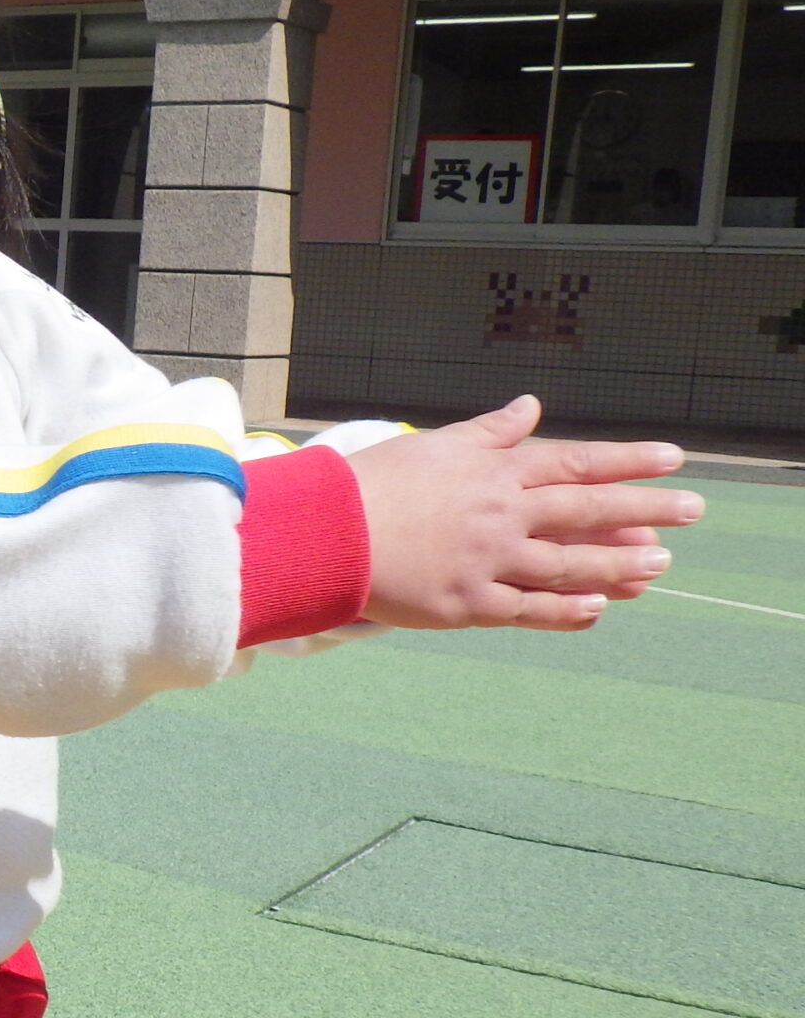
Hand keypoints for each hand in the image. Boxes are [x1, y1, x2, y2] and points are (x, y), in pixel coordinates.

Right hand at [346, 396, 702, 632]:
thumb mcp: (433, 445)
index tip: (673, 459)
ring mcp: (486, 562)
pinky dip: (566, 609)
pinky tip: (598, 606)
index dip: (627, 460)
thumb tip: (530, 407)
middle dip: (645, 509)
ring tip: (659, 565)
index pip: (574, 462)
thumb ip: (489, 432)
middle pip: (585, 510)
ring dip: (618, 563)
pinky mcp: (465, 604)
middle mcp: (500, 515)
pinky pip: (527, 610)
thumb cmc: (372, 484)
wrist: (324, 534)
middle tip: (693, 511)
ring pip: (567, 564)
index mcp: (493, 473)